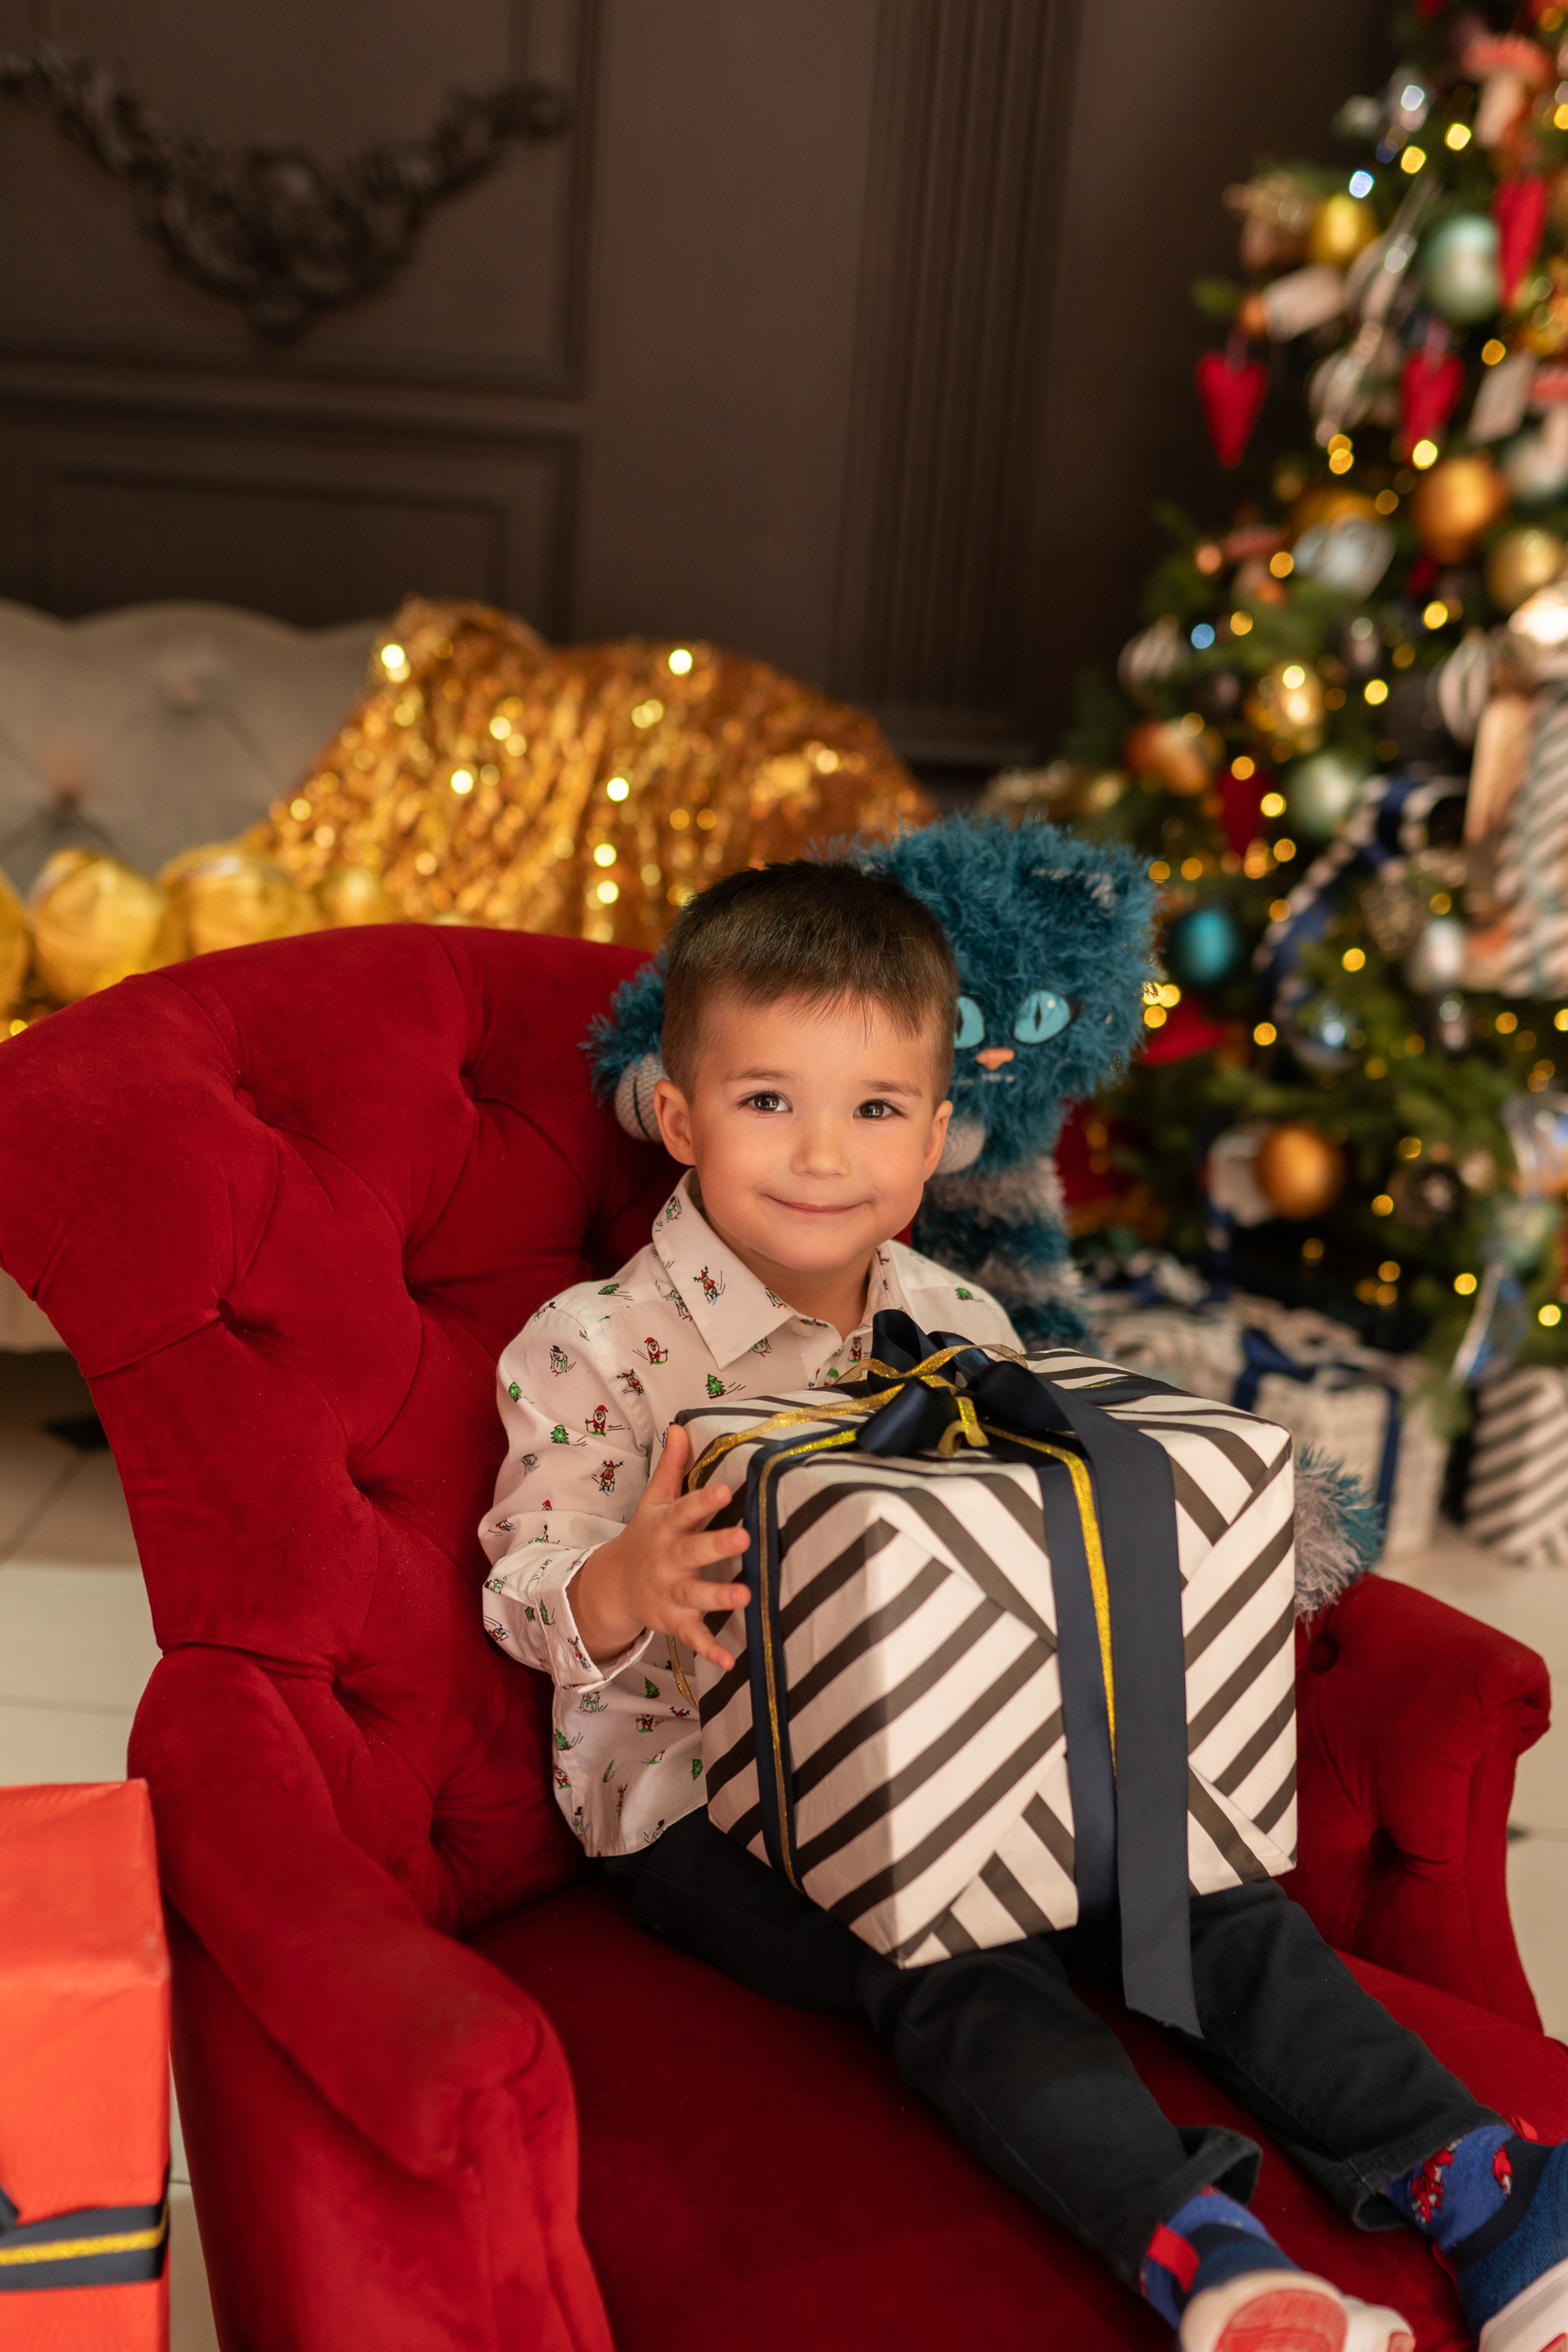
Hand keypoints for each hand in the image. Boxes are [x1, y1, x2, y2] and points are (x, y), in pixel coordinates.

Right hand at [569, 1422, 749, 1671]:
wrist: (612, 1586)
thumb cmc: (646, 1537)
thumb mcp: (654, 1501)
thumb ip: (674, 1466)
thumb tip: (681, 1424)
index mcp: (666, 1527)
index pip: (687, 1509)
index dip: (706, 1500)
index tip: (727, 1489)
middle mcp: (667, 1560)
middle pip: (693, 1551)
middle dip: (717, 1546)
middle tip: (744, 1537)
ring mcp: (669, 1592)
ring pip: (695, 1596)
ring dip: (719, 1597)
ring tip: (745, 1596)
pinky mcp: (673, 1621)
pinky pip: (692, 1637)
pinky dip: (709, 1650)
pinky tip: (730, 1660)